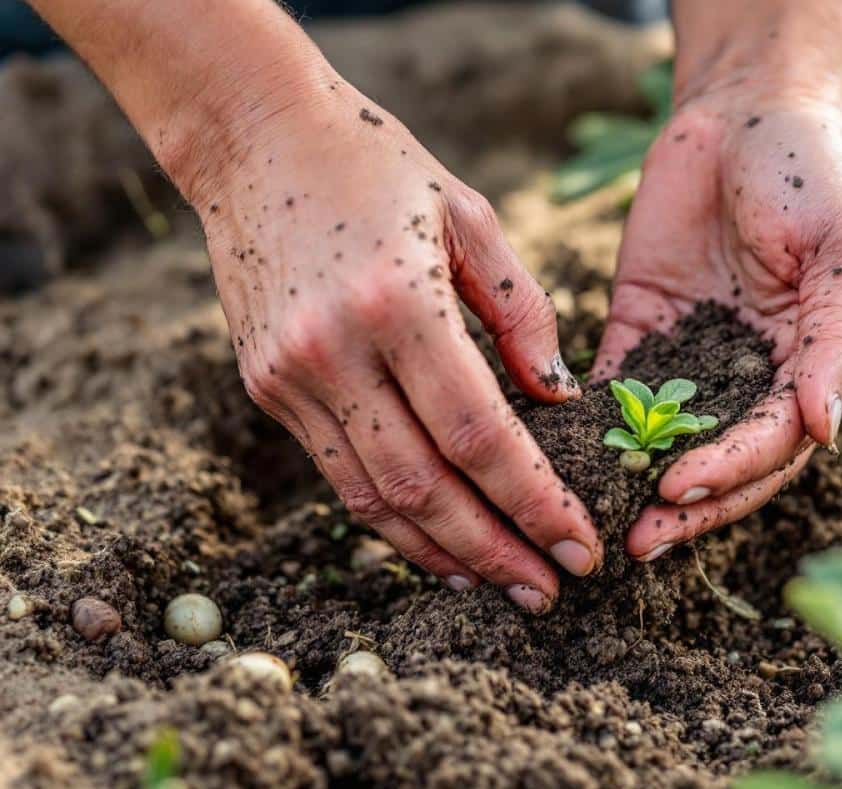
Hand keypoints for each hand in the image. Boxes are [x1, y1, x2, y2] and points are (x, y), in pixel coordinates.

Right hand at [194, 89, 599, 611]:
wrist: (251, 137)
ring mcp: (291, 377)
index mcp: (399, 304)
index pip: (479, 437)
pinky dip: (392, 517)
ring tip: (502, 583)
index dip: (534, 503)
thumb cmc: (379, 164)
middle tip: (552, 590)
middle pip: (425, 488)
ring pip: (374, 498)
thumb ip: (522, 312)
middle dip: (496, 551)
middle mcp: (335, 352)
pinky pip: (338, 473)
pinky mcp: (268, 387)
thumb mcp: (470, 215)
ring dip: (443, 552)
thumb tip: (559, 399)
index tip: (582, 546)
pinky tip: (438, 538)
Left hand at [595, 87, 841, 560]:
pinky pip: (618, 390)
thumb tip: (824, 430)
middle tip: (637, 541)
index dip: (732, 472)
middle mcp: (755, 377)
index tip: (682, 487)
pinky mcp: (643, 332)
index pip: (774, 444)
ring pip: (667, 440)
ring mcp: (696, 358)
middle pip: (721, 462)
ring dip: (636, 482)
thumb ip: (838, 341)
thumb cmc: (813, 174)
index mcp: (813, 369)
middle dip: (684, 505)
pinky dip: (594, 426)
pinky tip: (563, 457)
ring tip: (596, 517)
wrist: (745, 107)